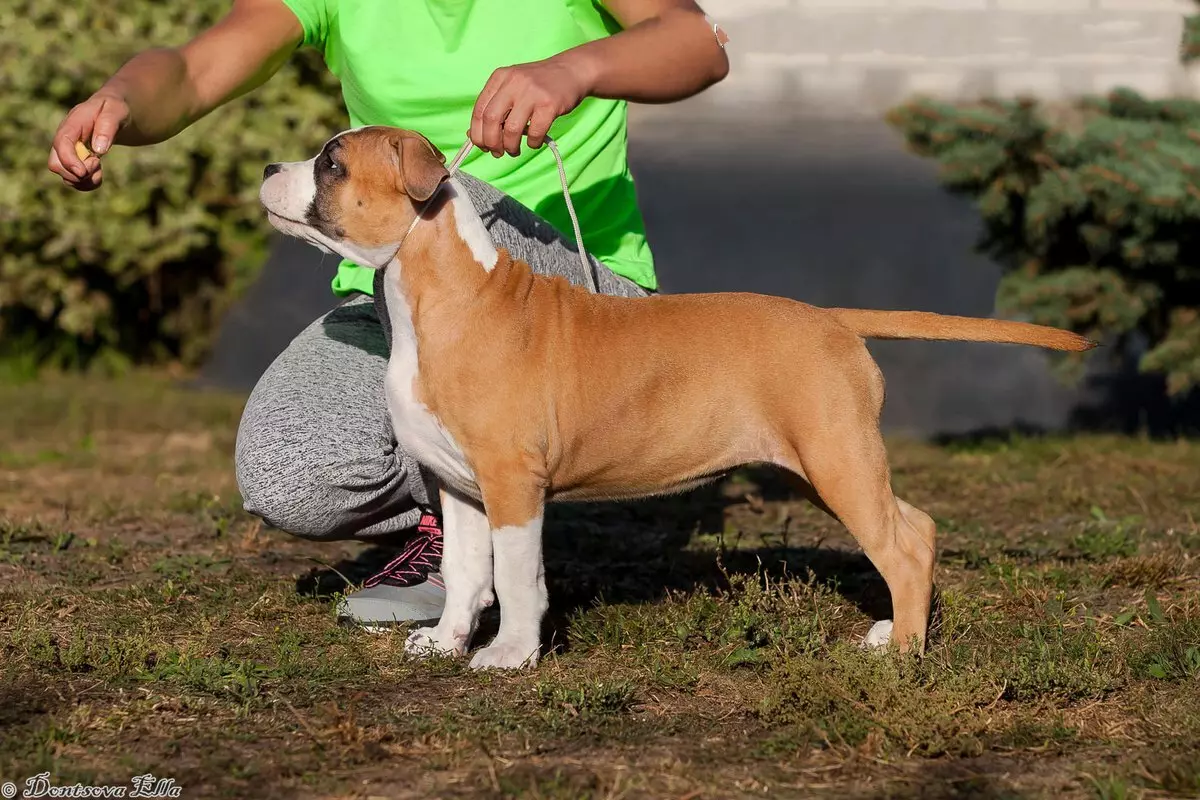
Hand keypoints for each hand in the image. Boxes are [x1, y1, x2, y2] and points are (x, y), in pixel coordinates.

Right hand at [48, 91, 130, 190]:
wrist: (113, 111)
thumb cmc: (114, 108)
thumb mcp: (116, 110)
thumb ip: (108, 126)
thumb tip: (99, 149)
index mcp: (73, 123)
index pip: (61, 143)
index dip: (68, 160)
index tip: (83, 172)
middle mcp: (65, 138)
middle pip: (56, 163)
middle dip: (77, 173)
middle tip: (98, 163)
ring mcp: (68, 150)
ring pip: (65, 175)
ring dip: (83, 181)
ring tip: (100, 169)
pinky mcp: (75, 160)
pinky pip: (74, 179)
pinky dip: (86, 184)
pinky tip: (98, 175)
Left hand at [470, 57, 592, 157]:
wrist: (571, 71)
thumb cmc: (539, 85)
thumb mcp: (512, 87)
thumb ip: (494, 107)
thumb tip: (473, 135)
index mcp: (500, 77)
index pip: (479, 110)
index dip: (477, 133)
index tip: (482, 146)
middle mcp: (514, 82)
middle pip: (491, 120)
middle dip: (491, 142)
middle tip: (497, 152)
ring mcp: (532, 92)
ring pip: (511, 129)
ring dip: (510, 147)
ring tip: (514, 150)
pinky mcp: (550, 104)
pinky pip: (535, 133)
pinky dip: (532, 144)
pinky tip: (534, 142)